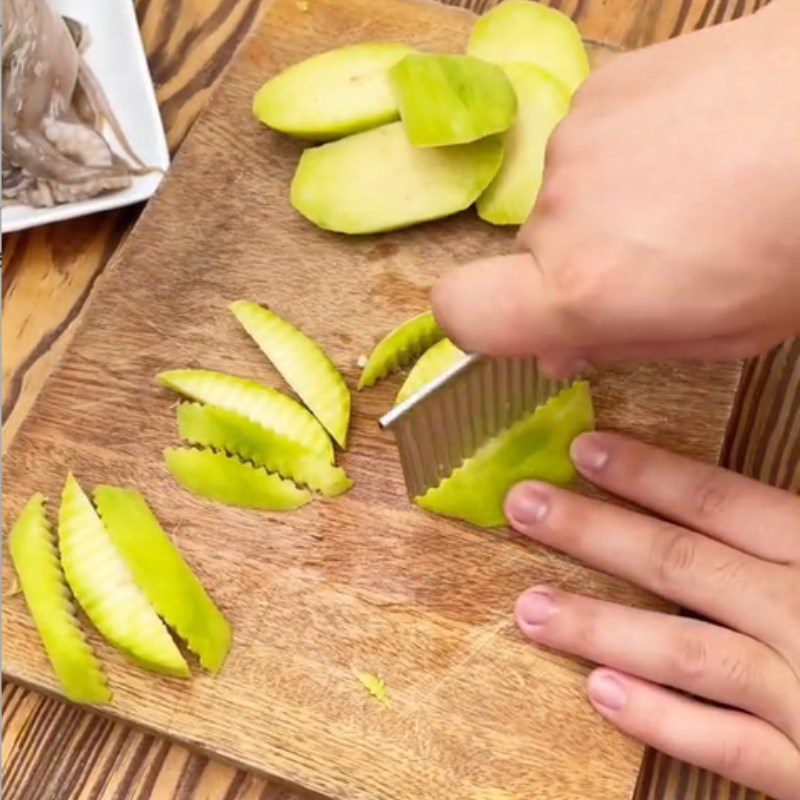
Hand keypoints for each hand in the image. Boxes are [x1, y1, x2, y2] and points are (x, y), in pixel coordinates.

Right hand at [432, 0, 799, 375]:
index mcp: (586, 287)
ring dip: (605, 209)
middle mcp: (560, 212)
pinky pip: (588, 145)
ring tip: (688, 194)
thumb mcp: (720, 332)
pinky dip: (623, 155)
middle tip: (656, 260)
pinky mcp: (601, 88)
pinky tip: (688, 147)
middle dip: (575, 268)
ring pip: (562, 200)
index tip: (516, 326)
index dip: (474, 325)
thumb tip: (558, 349)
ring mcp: (575, 140)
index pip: (461, 312)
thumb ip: (620, 344)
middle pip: (529, 257)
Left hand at [504, 432, 799, 798]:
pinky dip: (664, 721)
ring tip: (530, 608)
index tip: (583, 452)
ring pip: (688, 651)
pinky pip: (729, 748)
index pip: (726, 502)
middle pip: (685, 565)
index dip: (649, 475)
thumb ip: (792, 522)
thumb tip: (742, 498)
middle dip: (596, 532)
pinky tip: (601, 694)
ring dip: (601, 627)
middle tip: (523, 507)